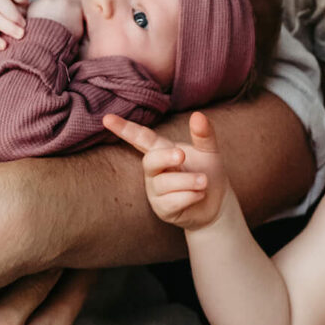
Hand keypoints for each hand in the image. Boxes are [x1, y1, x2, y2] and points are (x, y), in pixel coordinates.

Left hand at [27, 0, 83, 37]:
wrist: (46, 44)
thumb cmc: (63, 41)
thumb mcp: (79, 31)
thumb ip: (78, 18)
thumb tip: (77, 16)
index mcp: (76, 6)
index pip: (74, 0)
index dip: (70, 7)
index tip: (67, 13)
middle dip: (59, 1)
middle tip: (56, 13)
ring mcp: (48, 0)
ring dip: (48, 5)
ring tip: (46, 19)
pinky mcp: (35, 3)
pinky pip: (37, 4)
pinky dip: (37, 9)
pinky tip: (38, 20)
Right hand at [103, 110, 228, 229]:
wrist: (217, 204)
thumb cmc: (208, 172)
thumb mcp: (208, 150)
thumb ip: (203, 133)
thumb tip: (198, 115)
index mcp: (162, 150)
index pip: (141, 138)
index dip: (124, 129)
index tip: (106, 118)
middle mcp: (155, 170)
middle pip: (150, 161)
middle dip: (165, 157)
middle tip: (182, 155)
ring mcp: (155, 190)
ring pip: (164, 183)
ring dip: (188, 181)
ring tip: (204, 181)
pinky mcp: (162, 209)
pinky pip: (172, 201)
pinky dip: (190, 196)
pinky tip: (200, 194)